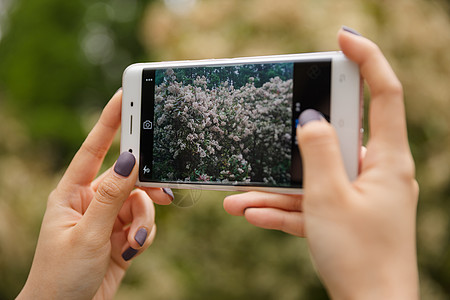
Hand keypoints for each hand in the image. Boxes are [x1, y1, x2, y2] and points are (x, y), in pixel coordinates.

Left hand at [17, 91, 171, 299]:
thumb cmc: (61, 275)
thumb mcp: (86, 234)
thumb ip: (110, 196)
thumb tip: (129, 160)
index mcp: (72, 192)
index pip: (93, 148)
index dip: (110, 121)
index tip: (125, 95)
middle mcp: (92, 200)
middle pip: (129, 176)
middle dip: (145, 186)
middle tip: (162, 187)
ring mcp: (109, 217)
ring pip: (142, 201)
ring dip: (145, 221)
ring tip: (134, 241)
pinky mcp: (123, 233)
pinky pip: (146, 222)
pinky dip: (145, 235)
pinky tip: (132, 250)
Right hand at [224, 28, 418, 298]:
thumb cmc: (360, 256)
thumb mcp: (330, 197)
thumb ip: (318, 151)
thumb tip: (310, 118)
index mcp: (386, 159)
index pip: (384, 93)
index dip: (367, 59)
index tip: (342, 39)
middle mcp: (373, 172)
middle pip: (336, 135)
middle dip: (297, 136)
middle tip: (276, 122)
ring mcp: (356, 195)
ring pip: (312, 177)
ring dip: (276, 188)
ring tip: (239, 195)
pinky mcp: (341, 216)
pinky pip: (308, 205)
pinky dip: (281, 210)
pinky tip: (248, 213)